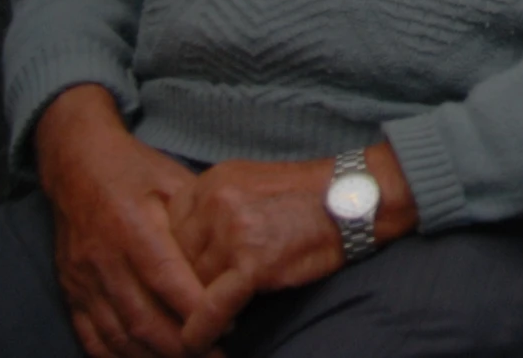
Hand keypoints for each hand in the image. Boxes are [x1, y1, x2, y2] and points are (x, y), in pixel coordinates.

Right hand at [35, 85, 215, 357]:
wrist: (77, 163)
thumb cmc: (135, 170)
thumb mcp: (173, 179)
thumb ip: (197, 219)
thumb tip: (230, 255)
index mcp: (133, 226)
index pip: (166, 279)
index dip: (196, 307)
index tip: (227, 324)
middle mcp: (104, 257)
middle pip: (142, 316)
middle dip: (180, 344)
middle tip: (214, 355)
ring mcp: (83, 278)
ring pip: (117, 333)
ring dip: (152, 356)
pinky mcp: (70, 290)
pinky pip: (90, 335)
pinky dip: (115, 355)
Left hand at [165, 160, 344, 352]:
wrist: (354, 197)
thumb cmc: (307, 195)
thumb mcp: (248, 183)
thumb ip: (212, 207)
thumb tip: (182, 246)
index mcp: (211, 182)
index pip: (167, 230)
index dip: (174, 261)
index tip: (178, 279)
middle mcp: (216, 202)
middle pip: (176, 259)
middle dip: (185, 285)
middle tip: (187, 306)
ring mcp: (234, 231)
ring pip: (192, 284)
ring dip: (195, 307)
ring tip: (196, 327)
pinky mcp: (253, 262)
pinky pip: (212, 307)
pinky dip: (202, 330)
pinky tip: (196, 343)